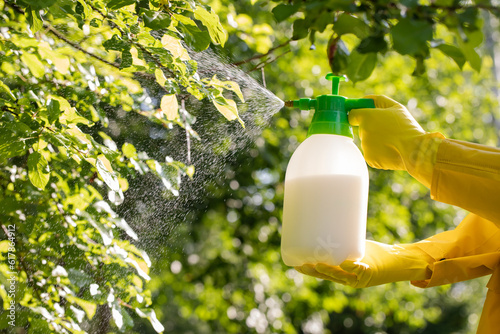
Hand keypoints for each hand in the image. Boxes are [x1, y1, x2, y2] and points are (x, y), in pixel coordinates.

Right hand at [295, 240, 432, 287]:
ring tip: (318, 264)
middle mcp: (349, 278)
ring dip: (329, 271)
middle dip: (314, 272)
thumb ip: (346, 238)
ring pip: (341, 276)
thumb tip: (332, 217)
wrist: (399, 262)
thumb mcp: (357, 246)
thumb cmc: (376, 254)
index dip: (309, 271)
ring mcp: (360, 277)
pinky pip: (360, 270)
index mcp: (343, 273)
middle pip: (328, 277)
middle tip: (302, 264)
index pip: (322, 274)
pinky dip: (354, 267)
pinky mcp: (371, 272)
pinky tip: (347, 263)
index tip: (295, 264)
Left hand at [348, 95, 443, 187]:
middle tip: (388, 131)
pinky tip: (390, 151)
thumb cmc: (407, 127)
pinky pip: (371, 154)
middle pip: (362, 129)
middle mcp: (363, 131)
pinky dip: (378, 153)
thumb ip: (378, 100)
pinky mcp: (369, 158)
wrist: (415, 150)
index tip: (364, 118)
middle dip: (371, 129)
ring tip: (392, 142)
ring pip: (367, 142)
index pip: (352, 115)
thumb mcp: (396, 107)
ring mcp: (365, 146)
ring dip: (376, 142)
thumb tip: (365, 98)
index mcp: (367, 117)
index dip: (358, 116)